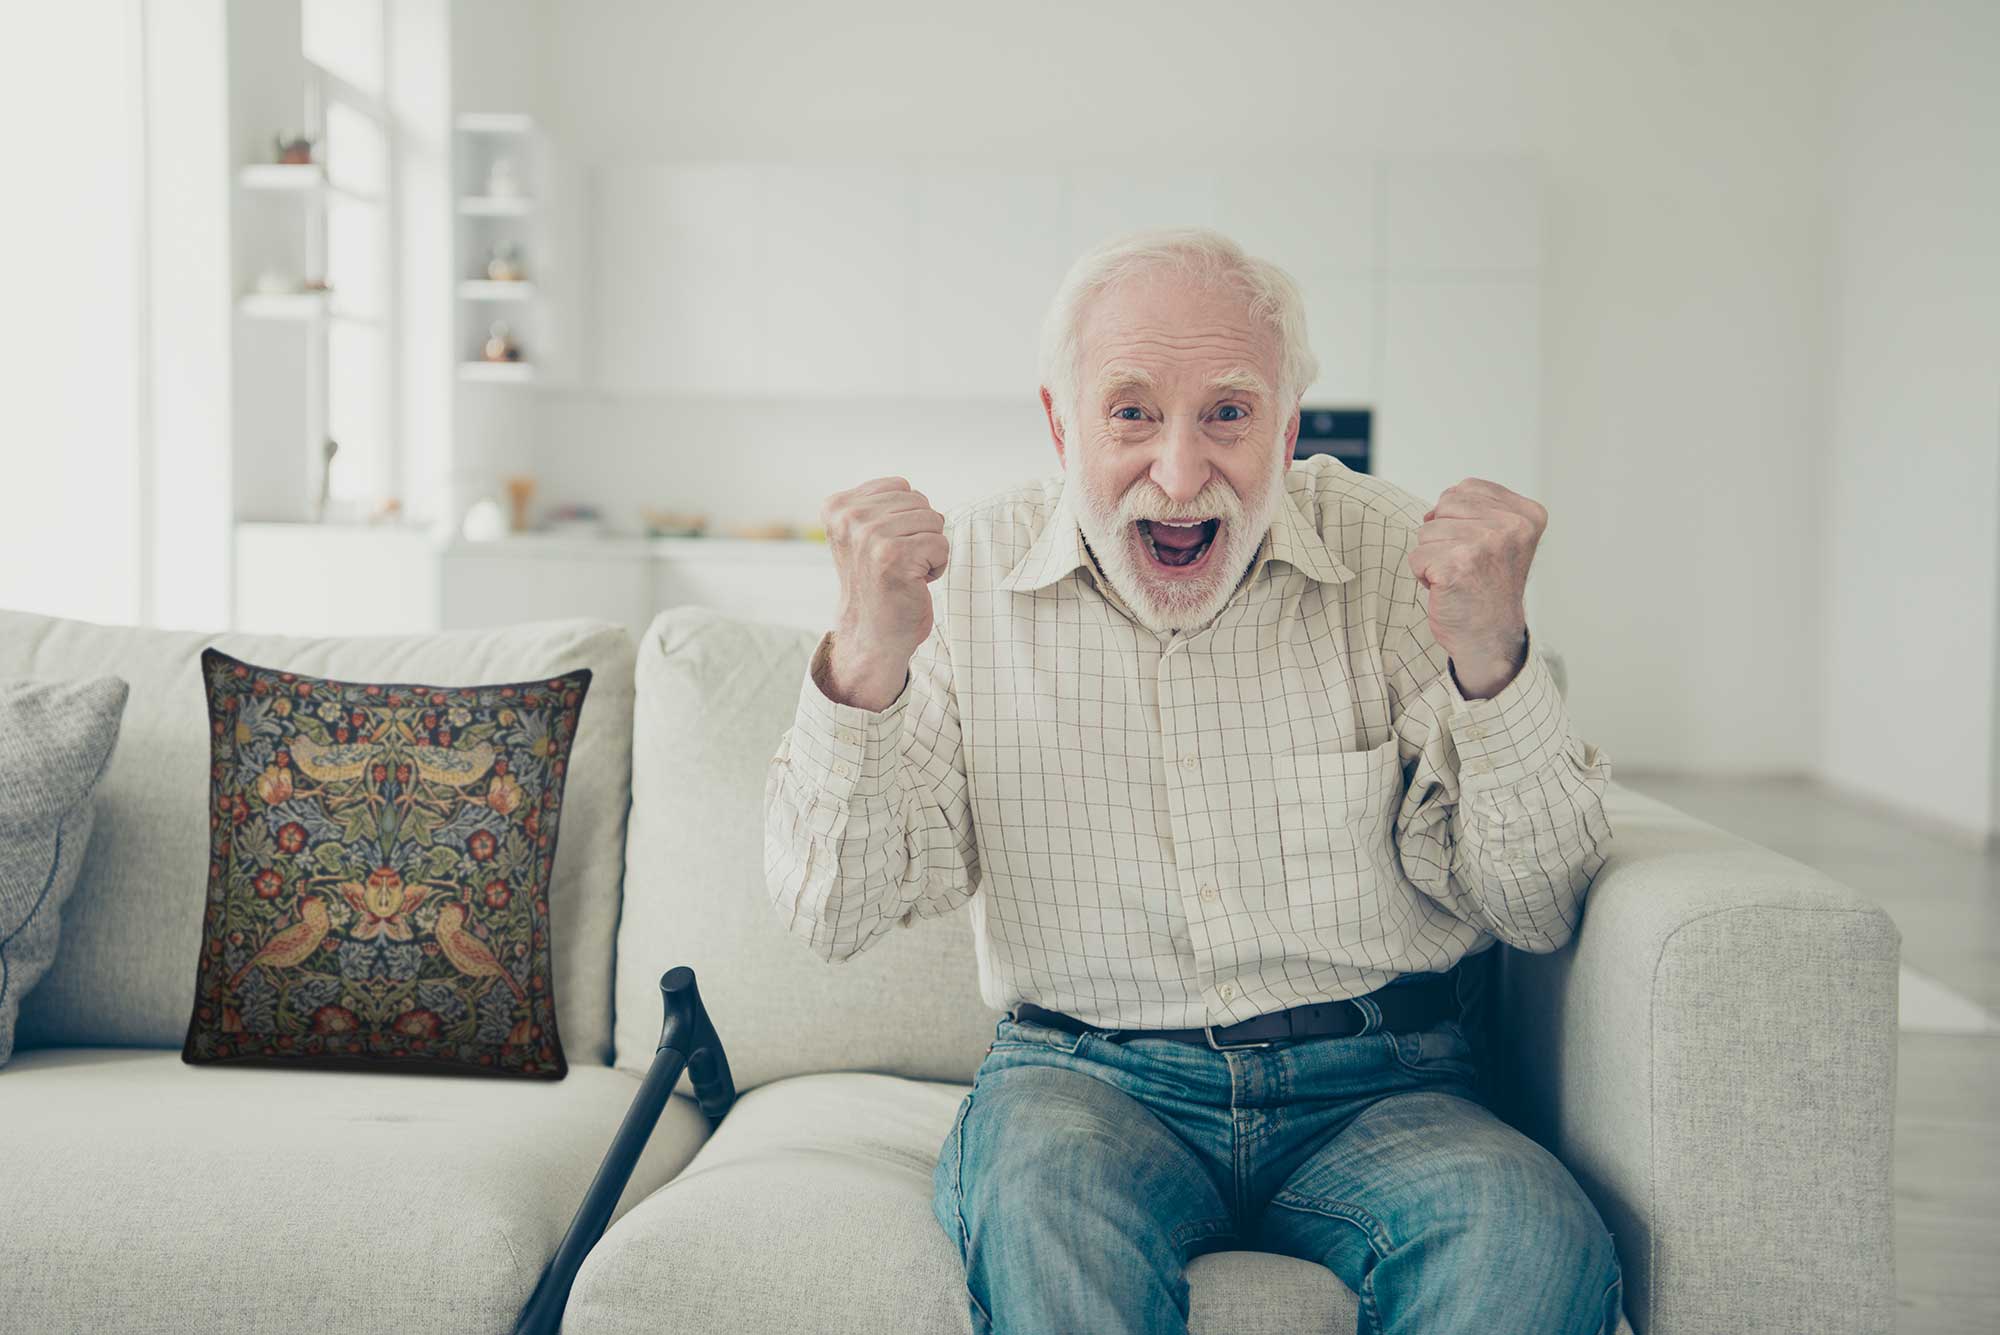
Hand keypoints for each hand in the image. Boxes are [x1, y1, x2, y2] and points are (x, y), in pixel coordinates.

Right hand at [820, 477, 948, 709]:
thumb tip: (916, 494)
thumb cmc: (877, 582)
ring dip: (929, 550)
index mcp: (837, 506)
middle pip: (920, 502)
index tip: (885, 546)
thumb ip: (880, 505)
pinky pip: (941, 544)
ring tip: (905, 572)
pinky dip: (937, 567)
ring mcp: (869, 536)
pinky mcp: (893, 556)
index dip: (905, 518)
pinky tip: (914, 583)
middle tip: (897, 563)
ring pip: (934, 521)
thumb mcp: (864, 534)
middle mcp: (849, 517)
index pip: (902, 487)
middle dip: (920, 533)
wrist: (871, 634)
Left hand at [1408, 478, 1544, 697]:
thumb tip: (1431, 511)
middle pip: (1444, 506)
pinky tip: (1447, 588)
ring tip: (1458, 576)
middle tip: (1467, 564)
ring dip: (1433, 556)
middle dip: (1444, 536)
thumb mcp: (1500, 537)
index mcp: (1526, 514)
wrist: (1490, 636)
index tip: (1481, 549)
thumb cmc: (1489, 587)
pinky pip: (1417, 556)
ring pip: (1427, 531)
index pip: (1466, 488)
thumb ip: (1476, 510)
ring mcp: (1484, 543)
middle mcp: (1510, 526)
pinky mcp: (1457, 565)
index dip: (1459, 518)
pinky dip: (1423, 574)